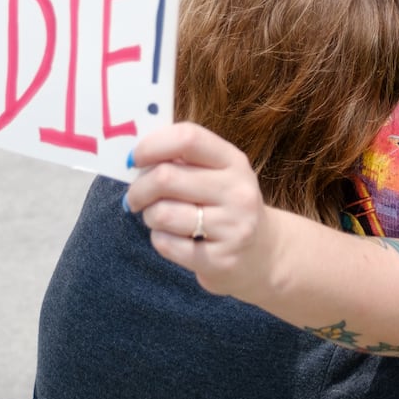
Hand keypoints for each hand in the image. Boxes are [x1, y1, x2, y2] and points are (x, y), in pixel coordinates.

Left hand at [125, 122, 281, 299]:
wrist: (263, 254)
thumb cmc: (225, 206)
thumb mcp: (218, 174)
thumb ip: (183, 159)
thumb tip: (135, 157)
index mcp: (234, 161)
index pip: (188, 138)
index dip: (151, 145)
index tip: (135, 159)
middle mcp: (238, 192)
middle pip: (166, 177)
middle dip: (139, 188)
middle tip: (135, 197)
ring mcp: (232, 228)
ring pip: (162, 214)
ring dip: (149, 215)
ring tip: (158, 218)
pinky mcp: (220, 260)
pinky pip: (166, 244)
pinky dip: (158, 239)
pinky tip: (172, 238)